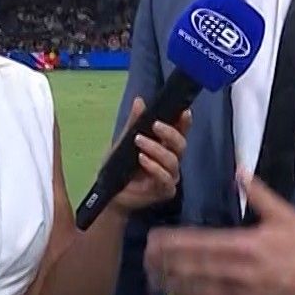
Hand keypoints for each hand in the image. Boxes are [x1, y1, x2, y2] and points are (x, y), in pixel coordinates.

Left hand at [108, 97, 188, 214]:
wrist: (110, 193)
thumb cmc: (119, 167)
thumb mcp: (123, 142)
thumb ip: (133, 123)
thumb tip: (140, 101)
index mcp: (165, 146)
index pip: (180, 132)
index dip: (184, 122)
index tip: (184, 112)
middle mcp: (171, 160)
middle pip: (181, 145)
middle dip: (170, 133)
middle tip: (155, 125)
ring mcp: (170, 176)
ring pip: (173, 161)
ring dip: (156, 149)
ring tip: (139, 141)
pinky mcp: (165, 191)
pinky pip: (165, 178)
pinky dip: (154, 167)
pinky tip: (142, 159)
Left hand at [145, 170, 294, 294]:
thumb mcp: (286, 215)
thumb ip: (259, 193)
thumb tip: (239, 170)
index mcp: (244, 244)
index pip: (198, 242)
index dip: (172, 243)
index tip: (153, 239)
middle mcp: (237, 271)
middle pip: (190, 268)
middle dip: (164, 265)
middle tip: (144, 261)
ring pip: (196, 292)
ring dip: (172, 287)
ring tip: (152, 282)